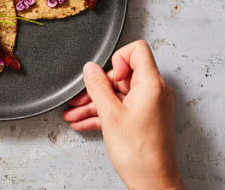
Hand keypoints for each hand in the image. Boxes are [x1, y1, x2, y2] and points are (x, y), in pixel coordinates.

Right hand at [63, 40, 183, 189]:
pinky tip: (83, 122)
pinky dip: (102, 113)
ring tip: (73, 114)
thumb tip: (90, 68)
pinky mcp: (143, 118)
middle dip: (97, 86)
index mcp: (151, 85)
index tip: (108, 77)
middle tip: (80, 99)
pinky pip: (120, 107)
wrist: (152, 182)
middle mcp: (154, 92)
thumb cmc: (138, 153)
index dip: (117, 59)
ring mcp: (149, 105)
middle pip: (121, 74)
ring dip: (94, 103)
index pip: (137, 50)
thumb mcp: (110, 114)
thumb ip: (97, 86)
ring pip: (117, 93)